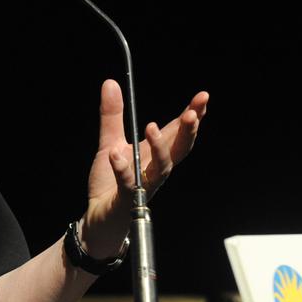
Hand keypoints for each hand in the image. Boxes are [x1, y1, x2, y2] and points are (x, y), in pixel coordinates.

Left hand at [80, 80, 208, 256]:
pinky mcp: (126, 200)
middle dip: (188, 131)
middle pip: (179, 149)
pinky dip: (123, 170)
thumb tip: (110, 82)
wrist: (98, 219)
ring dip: (160, 148)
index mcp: (154, 154)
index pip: (178, 132)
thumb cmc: (110, 183)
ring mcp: (143, 185)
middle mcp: (155, 169)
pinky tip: (116, 156)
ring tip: (152, 127)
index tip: (203, 97)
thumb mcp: (110, 142)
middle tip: (193, 113)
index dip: (192, 115)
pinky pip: (128, 185)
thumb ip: (112, 115)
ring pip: (161, 169)